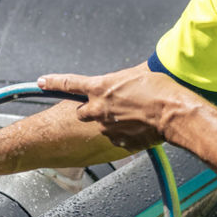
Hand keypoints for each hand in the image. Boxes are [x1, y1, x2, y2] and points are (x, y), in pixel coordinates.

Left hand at [38, 67, 184, 150]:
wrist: (174, 113)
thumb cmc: (160, 90)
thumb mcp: (137, 75)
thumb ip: (122, 81)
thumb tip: (123, 81)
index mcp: (100, 88)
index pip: (69, 84)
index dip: (53, 82)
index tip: (41, 81)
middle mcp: (98, 108)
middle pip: (81, 112)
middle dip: (90, 110)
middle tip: (107, 108)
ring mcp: (106, 127)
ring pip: (100, 126)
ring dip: (110, 122)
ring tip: (133, 117)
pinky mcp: (118, 141)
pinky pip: (116, 138)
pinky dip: (124, 134)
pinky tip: (139, 129)